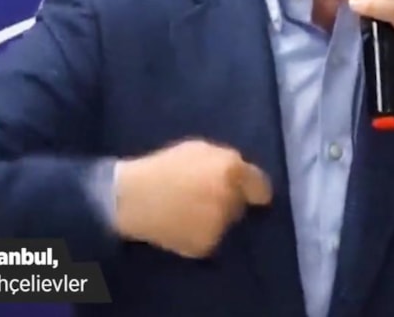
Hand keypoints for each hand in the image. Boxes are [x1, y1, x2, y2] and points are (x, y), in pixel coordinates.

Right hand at [113, 139, 271, 257]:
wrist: (132, 198)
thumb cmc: (165, 166)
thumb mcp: (198, 149)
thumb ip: (225, 160)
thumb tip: (243, 174)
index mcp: (230, 170)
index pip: (262, 188)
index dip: (254, 189)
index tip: (249, 193)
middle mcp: (230, 198)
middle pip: (241, 205)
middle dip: (230, 200)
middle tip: (204, 196)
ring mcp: (218, 224)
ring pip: (226, 223)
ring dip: (215, 217)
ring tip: (189, 210)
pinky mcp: (205, 245)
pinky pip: (211, 238)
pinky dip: (200, 233)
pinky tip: (182, 224)